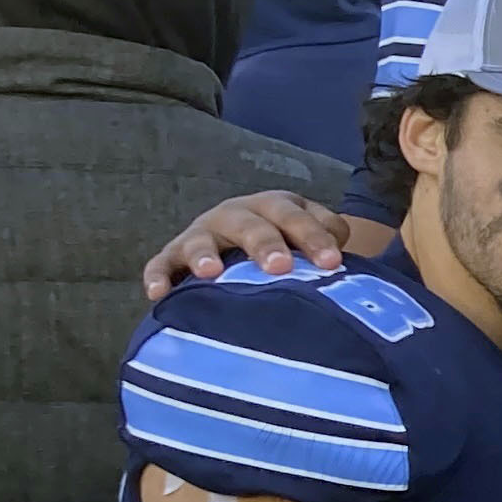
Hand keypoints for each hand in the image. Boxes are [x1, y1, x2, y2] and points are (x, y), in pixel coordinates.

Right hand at [141, 190, 357, 301]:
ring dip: (204, 254)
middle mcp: (237, 215)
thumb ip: (331, 243)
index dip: (314, 237)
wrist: (251, 248)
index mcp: (276, 208)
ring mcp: (204, 234)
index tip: (332, 263)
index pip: (296, 217)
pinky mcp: (174, 255)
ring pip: (201, 240)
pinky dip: (158, 276)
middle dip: (264, 244)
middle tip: (279, 266)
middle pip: (251, 224)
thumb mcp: (313, 240)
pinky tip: (159, 294)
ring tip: (211, 272)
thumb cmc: (293, 249)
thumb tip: (343, 262)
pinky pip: (162, 263)